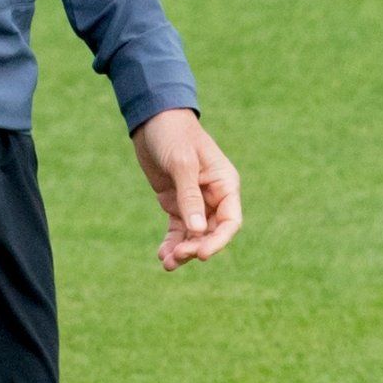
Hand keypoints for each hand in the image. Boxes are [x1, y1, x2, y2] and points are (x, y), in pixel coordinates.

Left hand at [131, 108, 240, 270]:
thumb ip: (189, 196)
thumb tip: (197, 230)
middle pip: (212, 232)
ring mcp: (195, 201)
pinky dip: (172, 242)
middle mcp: (213, 196)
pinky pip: (179, 230)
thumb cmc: (174, 134)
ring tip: (167, 263)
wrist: (152, 120)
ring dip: (183, 250)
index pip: (230, 221)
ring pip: (194, 235)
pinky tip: (162, 254)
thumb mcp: (182, 163)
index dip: (218, 241)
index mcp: (225, 184)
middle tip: (177, 257)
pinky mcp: (176, 203)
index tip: (200, 254)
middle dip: (196, 247)